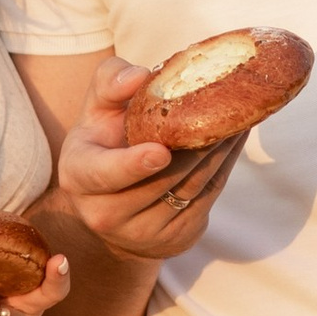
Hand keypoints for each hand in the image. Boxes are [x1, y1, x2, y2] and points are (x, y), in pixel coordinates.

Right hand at [57, 57, 244, 261]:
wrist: (111, 207)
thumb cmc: (104, 142)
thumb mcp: (96, 110)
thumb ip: (110, 83)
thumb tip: (140, 76)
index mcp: (80, 176)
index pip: (104, 174)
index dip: (132, 165)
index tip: (160, 151)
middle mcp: (105, 213)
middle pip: (160, 180)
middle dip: (194, 145)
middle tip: (224, 109)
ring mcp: (143, 232)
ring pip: (190, 188)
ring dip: (217, 151)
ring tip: (237, 117)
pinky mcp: (176, 238)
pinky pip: (208, 198)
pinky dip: (224, 166)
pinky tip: (234, 138)